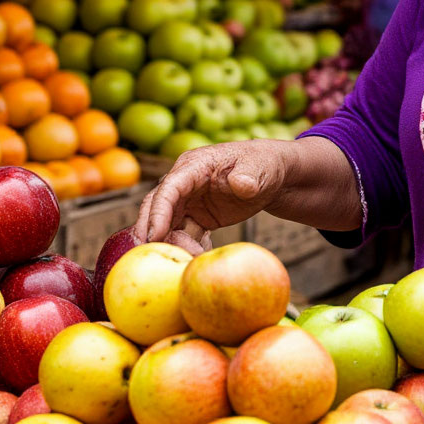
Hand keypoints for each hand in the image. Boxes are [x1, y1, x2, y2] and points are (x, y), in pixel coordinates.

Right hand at [134, 140, 294, 247]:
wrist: (271, 176)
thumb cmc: (263, 164)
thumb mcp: (259, 166)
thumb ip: (248, 175)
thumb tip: (241, 184)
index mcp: (194, 165)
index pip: (169, 188)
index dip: (158, 212)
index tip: (154, 236)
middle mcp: (184, 183)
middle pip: (157, 208)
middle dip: (153, 232)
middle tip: (157, 258)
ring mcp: (188, 201)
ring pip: (169, 226)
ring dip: (176, 245)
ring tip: (197, 259)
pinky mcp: (196, 217)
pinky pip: (184, 235)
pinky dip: (189, 248)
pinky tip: (204, 255)